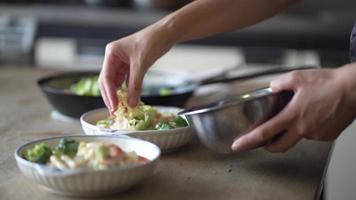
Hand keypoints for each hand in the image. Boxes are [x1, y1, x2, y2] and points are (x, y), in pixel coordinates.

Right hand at [99, 24, 173, 112]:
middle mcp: (114, 58)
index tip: (114, 107)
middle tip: (115, 112)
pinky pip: (126, 81)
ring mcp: (121, 62)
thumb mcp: (141, 64)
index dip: (109, 94)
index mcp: (111, 53)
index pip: (106, 77)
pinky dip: (127, 91)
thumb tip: (131, 104)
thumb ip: (135, 85)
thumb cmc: (152, 42)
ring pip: (116, 83)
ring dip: (119, 95)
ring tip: (121, 109)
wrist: (166, 34)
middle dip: (111, 97)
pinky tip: (129, 100)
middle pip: (108, 82)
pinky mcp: (131, 66)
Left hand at [231, 65, 355, 152]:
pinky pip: (312, 134)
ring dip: (292, 130)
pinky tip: (313, 114)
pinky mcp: (327, 135)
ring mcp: (316, 134)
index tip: (238, 146)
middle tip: (262, 141)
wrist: (355, 89)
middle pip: (278, 147)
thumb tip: (271, 87)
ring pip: (297, 137)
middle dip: (267, 146)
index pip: (264, 133)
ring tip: (299, 113)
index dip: (248, 141)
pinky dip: (307, 127)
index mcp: (293, 115)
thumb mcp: (298, 77)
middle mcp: (304, 129)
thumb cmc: (330, 83)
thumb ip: (279, 83)